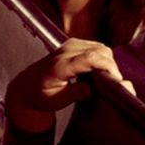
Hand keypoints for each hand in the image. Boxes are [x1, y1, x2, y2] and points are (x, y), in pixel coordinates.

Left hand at [5, 38, 130, 132]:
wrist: (27, 85)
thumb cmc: (41, 96)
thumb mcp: (57, 101)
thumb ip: (76, 94)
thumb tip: (93, 88)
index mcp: (61, 65)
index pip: (91, 58)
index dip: (108, 66)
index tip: (116, 80)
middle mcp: (66, 51)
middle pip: (100, 51)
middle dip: (111, 66)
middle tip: (113, 83)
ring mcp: (70, 45)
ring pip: (101, 48)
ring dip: (108, 62)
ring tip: (106, 79)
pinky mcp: (73, 43)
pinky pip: (96, 47)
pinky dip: (102, 58)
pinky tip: (99, 71)